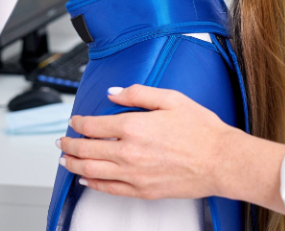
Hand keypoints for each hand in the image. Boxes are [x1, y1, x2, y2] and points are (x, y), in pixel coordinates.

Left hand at [57, 84, 284, 212]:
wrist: (222, 161)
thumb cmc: (202, 131)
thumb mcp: (171, 99)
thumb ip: (138, 94)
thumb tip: (113, 93)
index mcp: (134, 127)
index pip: (93, 125)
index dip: (78, 123)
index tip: (75, 121)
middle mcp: (129, 152)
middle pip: (87, 149)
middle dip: (69, 144)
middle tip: (62, 141)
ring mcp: (134, 174)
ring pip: (92, 170)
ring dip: (74, 164)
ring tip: (65, 159)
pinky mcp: (142, 190)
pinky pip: (109, 188)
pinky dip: (92, 183)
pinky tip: (85, 178)